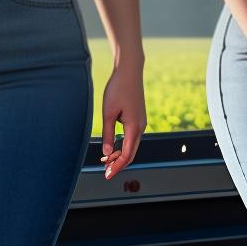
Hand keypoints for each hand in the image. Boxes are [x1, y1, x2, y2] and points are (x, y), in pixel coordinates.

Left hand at [99, 63, 145, 180]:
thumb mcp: (108, 112)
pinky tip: (114, 146)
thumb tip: (107, 152)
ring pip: (132, 145)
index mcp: (134, 127)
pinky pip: (132, 137)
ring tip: (106, 160)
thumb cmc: (118, 88)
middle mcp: (141, 126)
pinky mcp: (138, 117)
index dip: (116, 167)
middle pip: (131, 153)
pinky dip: (124, 145)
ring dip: (121, 154)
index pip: (127, 155)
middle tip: (105, 171)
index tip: (107, 175)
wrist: (129, 70)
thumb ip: (108, 134)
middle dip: (119, 164)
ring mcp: (141, 122)